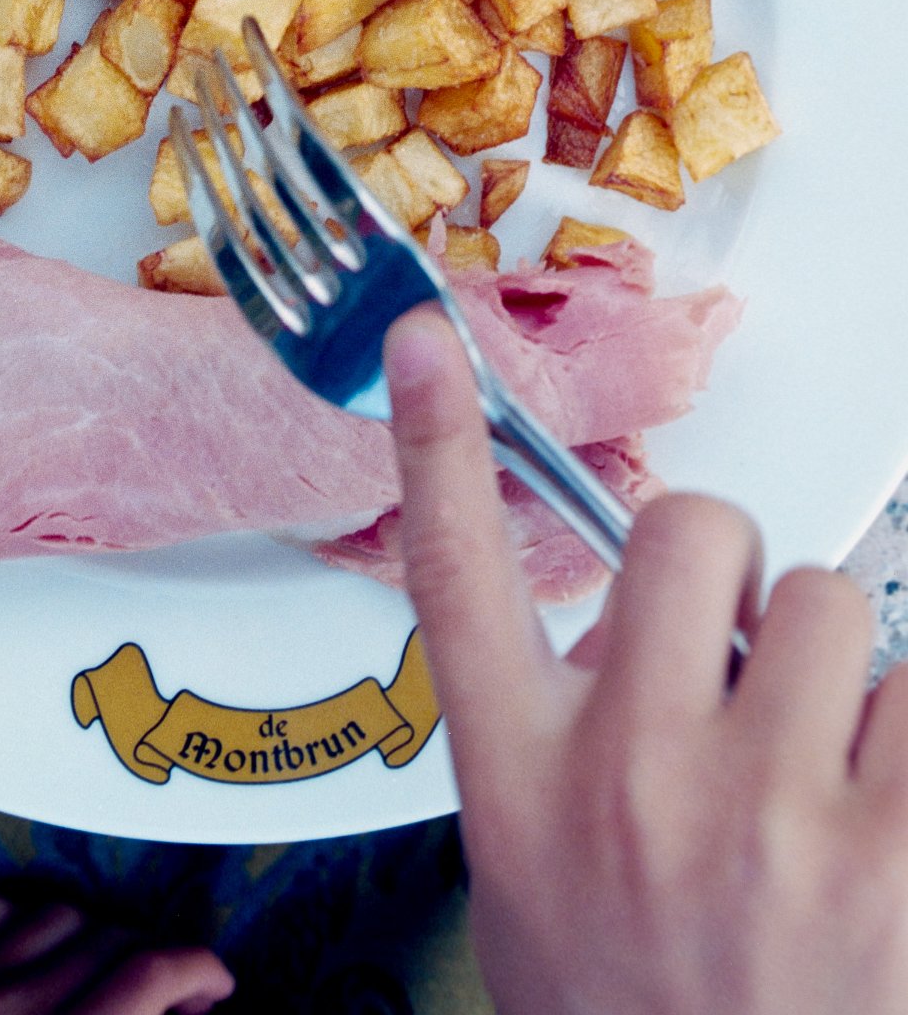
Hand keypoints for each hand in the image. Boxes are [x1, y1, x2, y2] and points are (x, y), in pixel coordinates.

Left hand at [0, 891, 233, 1014]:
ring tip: (98, 981)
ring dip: (93, 941)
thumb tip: (184, 1013)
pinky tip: (35, 959)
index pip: (152, 973)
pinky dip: (23, 923)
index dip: (200, 969)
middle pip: (117, 937)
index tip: (215, 988)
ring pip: (63, 913)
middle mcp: (14, 1008)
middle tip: (164, 1002)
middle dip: (153, 964)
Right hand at [384, 305, 907, 1014]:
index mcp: (526, 778)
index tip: (427, 340)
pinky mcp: (893, 850)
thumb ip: (563, 732)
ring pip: (833, 599)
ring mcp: (766, 811)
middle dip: (735, 575)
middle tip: (745, 664)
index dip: (437, 439)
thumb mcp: (536, 875)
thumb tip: (647, 618)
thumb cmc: (633, 1012)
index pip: (459, 570)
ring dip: (840, 670)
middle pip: (693, 531)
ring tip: (826, 775)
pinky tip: (883, 807)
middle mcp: (633, 775)